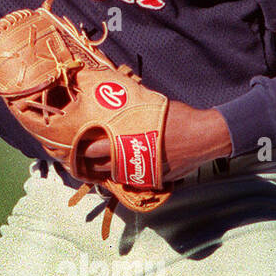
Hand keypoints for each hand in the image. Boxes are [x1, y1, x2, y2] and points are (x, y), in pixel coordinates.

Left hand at [78, 101, 231, 184]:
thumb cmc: (178, 118)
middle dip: (85, 163)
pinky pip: (131, 181)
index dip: (80, 147)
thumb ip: (130, 108)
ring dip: (101, 172)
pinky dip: (121, 177)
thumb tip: (115, 95)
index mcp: (127, 138)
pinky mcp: (153, 179)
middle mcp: (132, 158)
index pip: (93, 147)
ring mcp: (142, 171)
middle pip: (98, 165)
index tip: (71, 145)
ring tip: (89, 168)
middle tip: (75, 159)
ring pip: (113, 176)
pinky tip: (115, 172)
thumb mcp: (150, 107)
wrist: (205, 136)